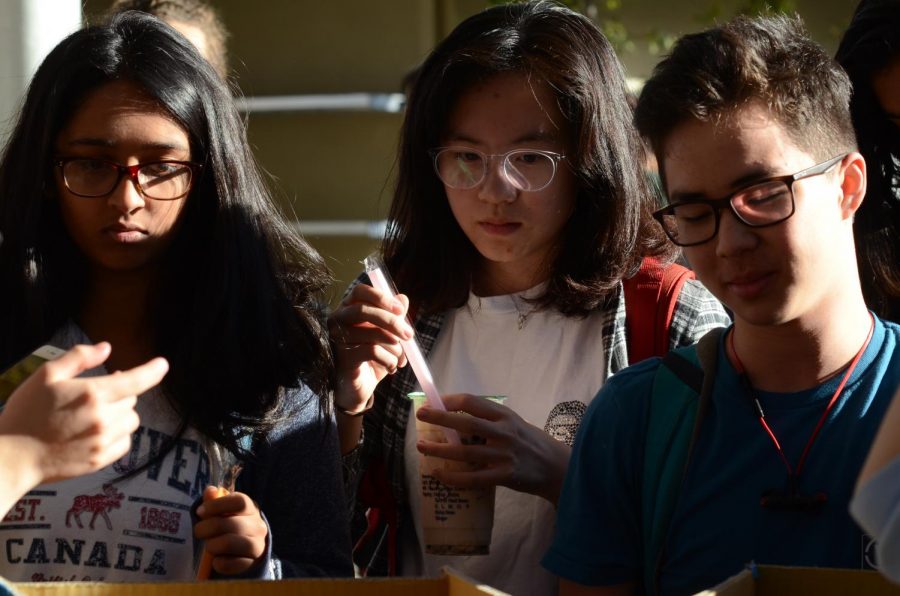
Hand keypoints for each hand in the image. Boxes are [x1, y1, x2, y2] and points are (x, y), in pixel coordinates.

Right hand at [0, 343, 167, 486]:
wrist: (12, 457)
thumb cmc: (25, 413)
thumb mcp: (46, 376)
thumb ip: (79, 358)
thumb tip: (106, 348)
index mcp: (92, 394)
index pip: (136, 380)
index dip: (153, 370)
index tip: (163, 364)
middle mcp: (103, 419)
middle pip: (131, 400)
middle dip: (119, 394)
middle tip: (93, 396)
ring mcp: (103, 441)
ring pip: (130, 421)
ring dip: (120, 415)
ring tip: (93, 416)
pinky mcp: (101, 461)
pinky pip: (125, 442)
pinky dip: (117, 435)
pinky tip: (96, 433)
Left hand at [194, 486, 267, 574]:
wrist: (250, 547)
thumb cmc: (233, 524)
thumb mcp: (225, 510)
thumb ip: (215, 500)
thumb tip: (210, 491)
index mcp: (251, 508)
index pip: (239, 501)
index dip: (217, 505)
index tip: (200, 511)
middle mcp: (257, 525)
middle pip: (232, 524)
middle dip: (208, 528)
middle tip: (199, 531)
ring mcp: (257, 545)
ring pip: (231, 543)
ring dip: (213, 545)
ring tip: (209, 546)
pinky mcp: (251, 562)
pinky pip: (231, 564)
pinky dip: (219, 563)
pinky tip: (216, 559)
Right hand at [327, 282, 413, 413]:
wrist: (358, 388)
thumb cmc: (370, 358)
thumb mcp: (386, 336)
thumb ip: (393, 316)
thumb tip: (403, 298)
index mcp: (348, 309)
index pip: (360, 291)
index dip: (381, 297)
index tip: (400, 309)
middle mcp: (338, 321)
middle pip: (363, 310)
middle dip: (392, 322)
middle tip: (409, 335)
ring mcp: (338, 339)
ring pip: (372, 333)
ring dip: (395, 347)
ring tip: (400, 359)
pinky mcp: (343, 357)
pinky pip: (372, 351)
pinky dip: (389, 360)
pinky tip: (391, 368)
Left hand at [415, 394, 570, 503]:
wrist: (558, 468)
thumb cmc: (531, 443)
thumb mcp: (515, 423)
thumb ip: (490, 420)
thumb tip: (455, 417)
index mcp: (505, 415)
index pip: (473, 402)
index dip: (450, 400)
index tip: (433, 401)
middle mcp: (504, 432)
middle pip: (466, 423)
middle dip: (440, 418)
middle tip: (421, 415)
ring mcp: (504, 455)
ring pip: (465, 451)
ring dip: (440, 449)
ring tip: (421, 446)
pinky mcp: (505, 476)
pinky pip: (472, 478)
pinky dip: (453, 477)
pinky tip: (438, 473)